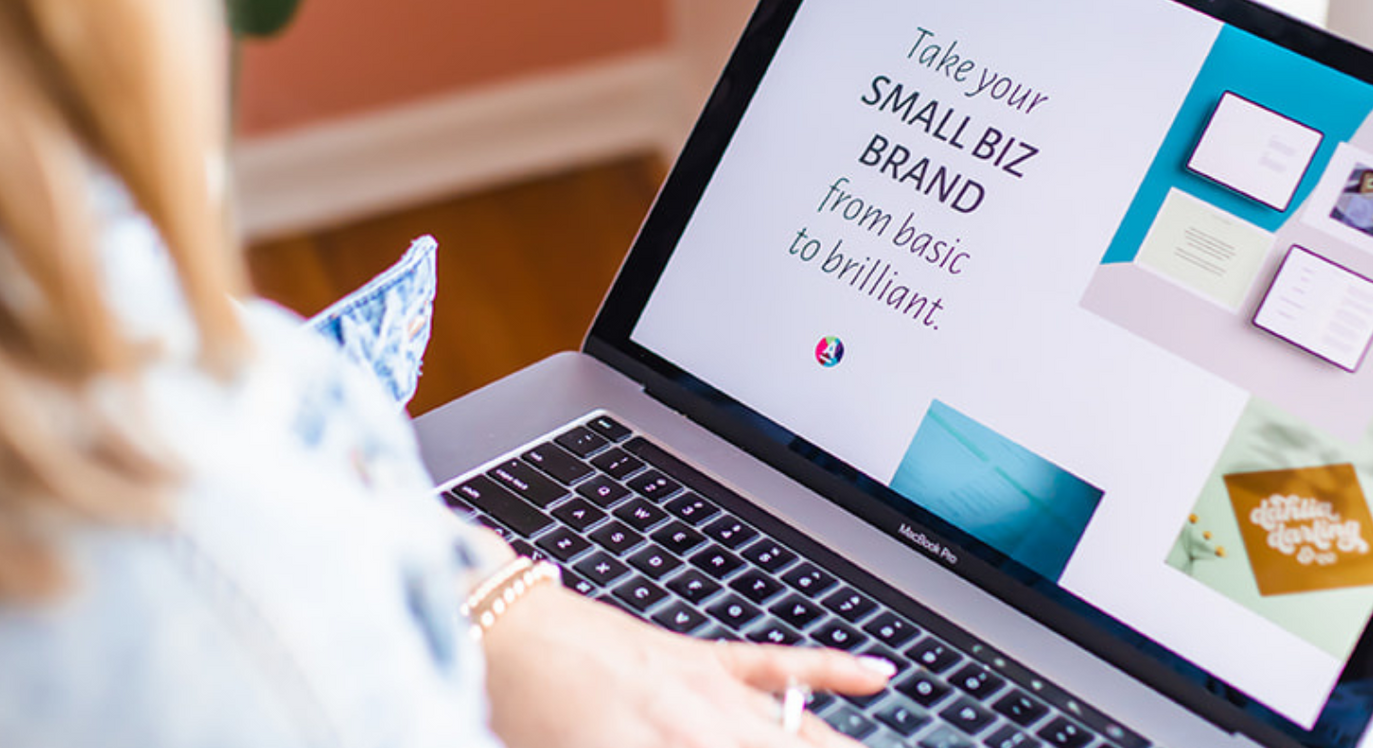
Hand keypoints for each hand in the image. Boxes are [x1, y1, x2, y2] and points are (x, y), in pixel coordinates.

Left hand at [481, 581, 893, 747]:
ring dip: (836, 747)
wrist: (494, 636)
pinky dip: (831, 671)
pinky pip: (776, 666)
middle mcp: (695, 726)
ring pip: (799, 735)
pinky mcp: (697, 656)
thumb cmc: (519, 712)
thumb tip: (701, 746)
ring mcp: (704, 688)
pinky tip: (878, 678)